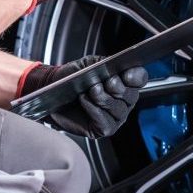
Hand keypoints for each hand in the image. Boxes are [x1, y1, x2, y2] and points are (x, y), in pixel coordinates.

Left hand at [18, 56, 148, 137]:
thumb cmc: (71, 78)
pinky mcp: (104, 129)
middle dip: (117, 87)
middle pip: (131, 95)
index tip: (126, 74)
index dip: (136, 77)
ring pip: (118, 109)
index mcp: (124, 82)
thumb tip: (115, 69)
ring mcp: (116, 116)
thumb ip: (103, 63)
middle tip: (105, 82)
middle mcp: (124, 101)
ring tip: (90, 90)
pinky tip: (84, 101)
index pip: (140, 79)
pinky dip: (94, 110)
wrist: (52, 92)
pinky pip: (105, 121)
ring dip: (103, 98)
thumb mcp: (88, 64)